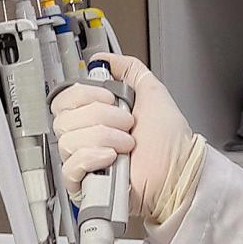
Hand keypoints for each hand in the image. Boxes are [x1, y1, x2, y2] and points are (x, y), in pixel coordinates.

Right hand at [52, 53, 203, 222]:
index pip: (64, 100)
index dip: (85, 95)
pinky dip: (92, 157)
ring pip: (68, 141)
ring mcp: (84, 161)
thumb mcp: (152, 92)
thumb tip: (104, 59)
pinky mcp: (84, 184)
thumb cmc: (170, 141)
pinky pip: (70, 166)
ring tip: (126, 145)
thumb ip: (130, 70)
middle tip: (126, 124)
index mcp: (95, 117)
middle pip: (64, 119)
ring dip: (103, 137)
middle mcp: (86, 137)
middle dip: (101, 117)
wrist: (178, 170)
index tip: (110, 98)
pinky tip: (112, 158)